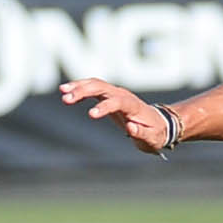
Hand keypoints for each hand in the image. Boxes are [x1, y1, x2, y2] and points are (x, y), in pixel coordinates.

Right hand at [60, 78, 178, 152]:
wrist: (159, 122)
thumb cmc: (155, 132)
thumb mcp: (152, 138)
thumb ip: (142, 133)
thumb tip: (130, 127)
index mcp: (133, 106)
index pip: (117, 102)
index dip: (104, 106)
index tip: (91, 115)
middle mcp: (123, 95)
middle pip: (103, 88)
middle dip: (84, 91)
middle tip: (67, 99)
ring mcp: (116, 93)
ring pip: (96, 84)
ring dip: (79, 87)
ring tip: (63, 92)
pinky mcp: (109, 95)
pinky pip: (93, 87)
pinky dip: (80, 87)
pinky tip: (66, 91)